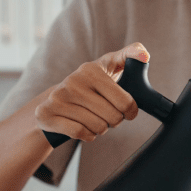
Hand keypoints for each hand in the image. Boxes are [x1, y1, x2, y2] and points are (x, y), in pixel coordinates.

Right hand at [35, 42, 149, 141]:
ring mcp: (57, 98)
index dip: (131, 111)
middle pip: (113, 118)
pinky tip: (83, 126)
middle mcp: (72, 81)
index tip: (129, 111)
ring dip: (101, 129)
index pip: (125, 101)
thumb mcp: (110, 65)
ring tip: (93, 118)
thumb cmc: (92, 84)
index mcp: (90, 69)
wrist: (56, 100)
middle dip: (115, 121)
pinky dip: (88, 135)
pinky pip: (81, 133)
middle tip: (108, 115)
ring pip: (98, 127)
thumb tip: (144, 55)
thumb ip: (130, 55)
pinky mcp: (46, 114)